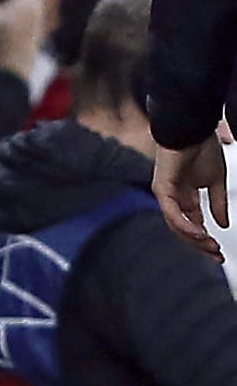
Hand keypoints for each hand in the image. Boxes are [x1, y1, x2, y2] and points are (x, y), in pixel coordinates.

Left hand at [155, 135, 231, 259]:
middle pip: (184, 229)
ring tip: (210, 245)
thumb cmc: (202, 150)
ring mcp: (166, 195)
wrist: (194, 130)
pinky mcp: (161, 189)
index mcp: (186, 197)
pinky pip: (172, 213)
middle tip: (216, 255)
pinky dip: (185, 224)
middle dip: (200, 244)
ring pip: (176, 225)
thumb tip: (224, 224)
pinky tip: (199, 232)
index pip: (194, 224)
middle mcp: (174, 198)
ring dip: (194, 238)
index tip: (219, 251)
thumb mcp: (216, 183)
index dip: (206, 239)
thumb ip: (218, 204)